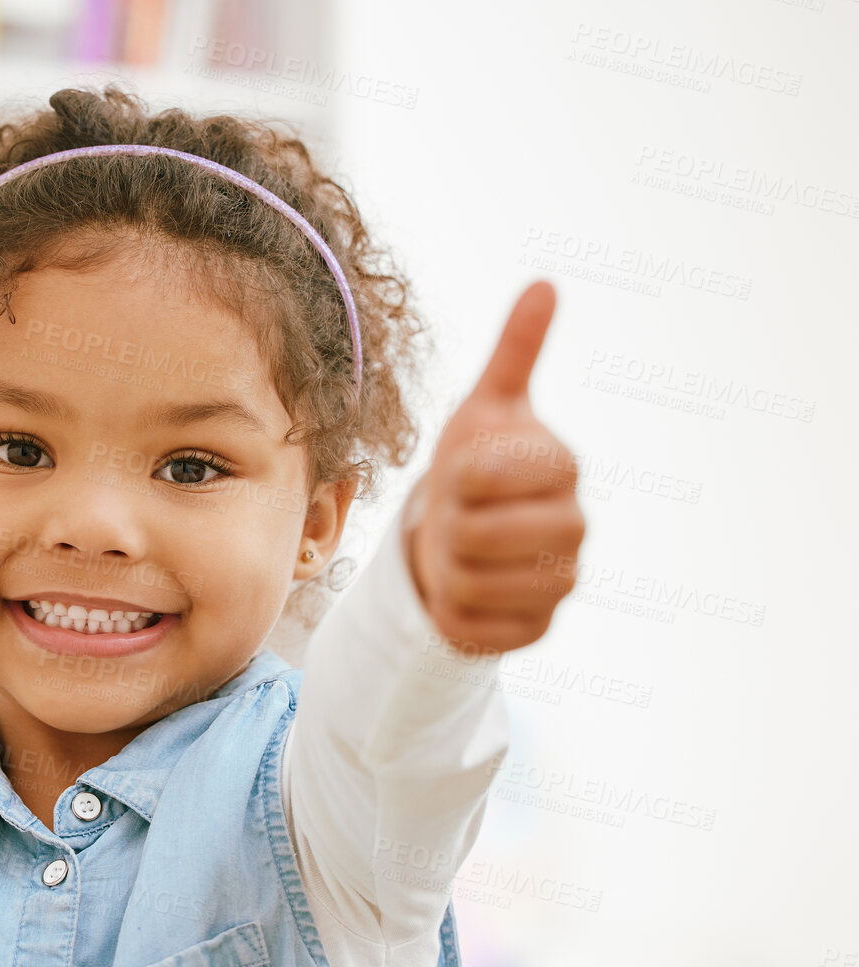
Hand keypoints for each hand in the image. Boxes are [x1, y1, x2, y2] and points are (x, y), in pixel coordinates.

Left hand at [406, 281, 586, 652]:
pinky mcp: (538, 630)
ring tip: (460, 549)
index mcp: (563, 468)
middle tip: (455, 515)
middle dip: (445, 522)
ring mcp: (562, 583)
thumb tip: (545, 283)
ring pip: (468, 584)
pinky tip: (466, 590)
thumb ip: (515, 352)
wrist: (462, 536)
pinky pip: (472, 628)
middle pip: (474, 534)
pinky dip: (450, 612)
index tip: (463, 470)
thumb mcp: (483, 408)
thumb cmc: (475, 466)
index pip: (484, 474)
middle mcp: (575, 528)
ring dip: (443, 566)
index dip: (456, 474)